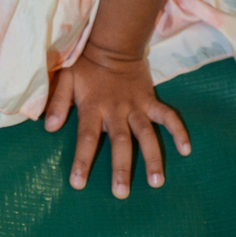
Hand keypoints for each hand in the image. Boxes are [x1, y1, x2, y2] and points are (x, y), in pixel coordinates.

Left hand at [45, 43, 190, 196]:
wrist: (113, 44)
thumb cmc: (85, 65)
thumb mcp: (65, 79)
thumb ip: (58, 102)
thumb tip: (49, 127)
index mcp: (93, 107)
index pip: (86, 138)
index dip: (82, 161)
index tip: (78, 184)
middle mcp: (116, 110)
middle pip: (119, 141)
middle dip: (121, 167)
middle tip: (122, 193)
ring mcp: (136, 106)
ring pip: (146, 134)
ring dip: (152, 158)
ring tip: (156, 183)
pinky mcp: (150, 100)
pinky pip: (167, 116)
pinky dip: (178, 130)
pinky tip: (186, 150)